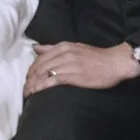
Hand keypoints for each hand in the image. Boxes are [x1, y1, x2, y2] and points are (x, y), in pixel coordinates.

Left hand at [24, 41, 139, 95]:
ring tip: (26, 93)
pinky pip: (51, 81)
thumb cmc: (97, 57)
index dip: (31, 69)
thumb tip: (36, 48)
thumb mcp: (74, 48)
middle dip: (29, 78)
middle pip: (38, 66)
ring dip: (32, 84)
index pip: (40, 58)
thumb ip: (54, 48)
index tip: (28, 79)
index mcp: (63, 46)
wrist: (115, 63)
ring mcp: (68, 64)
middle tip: (25, 88)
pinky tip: (34, 93)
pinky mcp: (73, 76)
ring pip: (43, 74)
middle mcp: (63, 54)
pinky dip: (40, 87)